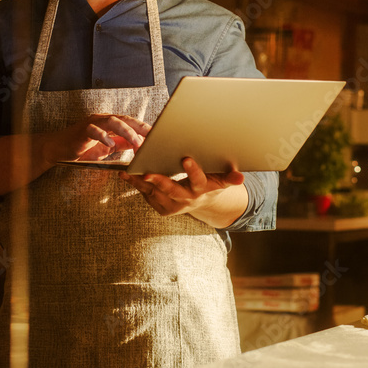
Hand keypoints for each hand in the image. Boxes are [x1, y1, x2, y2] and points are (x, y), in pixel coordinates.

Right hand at [43, 114, 149, 165]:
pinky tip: (109, 145)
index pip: (131, 123)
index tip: (158, 136)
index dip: (144, 129)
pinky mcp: (82, 130)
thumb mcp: (107, 148)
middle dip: (140, 127)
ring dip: (126, 131)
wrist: (59, 149)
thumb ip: (122, 144)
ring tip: (135, 141)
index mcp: (111, 124)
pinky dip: (103, 136)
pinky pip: (94, 130)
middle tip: (153, 136)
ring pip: (113, 122)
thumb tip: (139, 145)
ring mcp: (93, 123)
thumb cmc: (83, 148)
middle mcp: (104, 120)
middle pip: (126, 119)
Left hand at [120, 157, 243, 217]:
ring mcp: (174, 206)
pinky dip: (136, 186)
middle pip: (172, 190)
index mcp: (202, 189)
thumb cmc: (212, 183)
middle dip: (160, 181)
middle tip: (147, 173)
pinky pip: (148, 196)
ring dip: (140, 183)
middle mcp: (188, 200)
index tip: (186, 158)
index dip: (193, 170)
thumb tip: (241, 178)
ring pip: (155, 194)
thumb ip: (230, 177)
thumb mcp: (222, 180)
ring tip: (127, 172)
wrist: (204, 202)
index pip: (198, 180)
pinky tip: (126, 176)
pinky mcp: (163, 209)